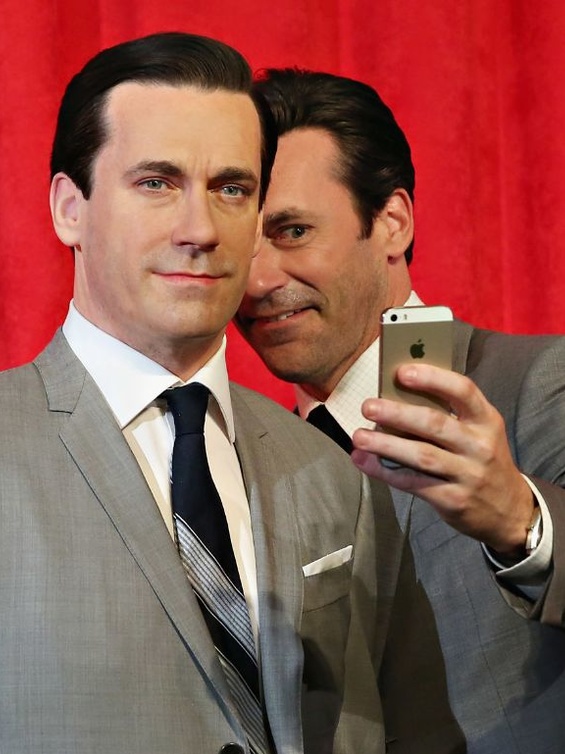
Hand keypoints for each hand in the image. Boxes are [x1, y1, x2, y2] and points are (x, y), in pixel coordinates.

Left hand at [351, 363, 534, 556]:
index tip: (401, 372)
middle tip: (368, 406)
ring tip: (358, 436)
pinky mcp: (453, 499)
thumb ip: (449, 415)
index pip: (463, 390)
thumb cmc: (482, 460)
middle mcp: (480, 445)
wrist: (510, 511)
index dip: (432, 378)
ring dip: (386, 444)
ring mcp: (468, 474)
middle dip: (398, 413)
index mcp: (486, 419)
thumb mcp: (479, 432)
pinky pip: (413, 483)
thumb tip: (396, 395)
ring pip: (422, 456)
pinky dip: (384, 472)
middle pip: (435, 424)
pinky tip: (364, 461)